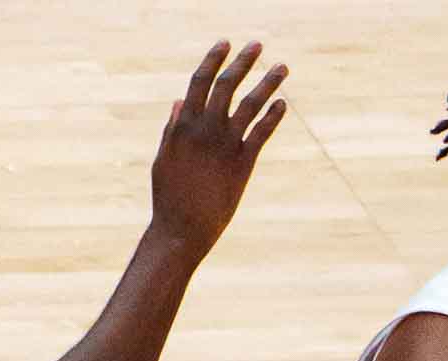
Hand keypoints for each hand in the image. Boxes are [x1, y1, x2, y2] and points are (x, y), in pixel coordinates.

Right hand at [149, 41, 288, 260]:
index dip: (214, 58)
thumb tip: (179, 102)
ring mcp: (226, 145)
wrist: (182, 229)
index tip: (225, 43)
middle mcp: (206, 129)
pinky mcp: (243, 163)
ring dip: (269, 82)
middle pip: (228, 84)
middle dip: (244, 61)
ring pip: (252, 104)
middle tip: (258, 44)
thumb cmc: (168, 197)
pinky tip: (282, 104)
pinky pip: (262, 132)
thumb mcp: (163, 159)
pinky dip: (273, 116)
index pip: (201, 80)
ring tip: (283, 67)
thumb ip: (172, 129)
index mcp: (184, 125)